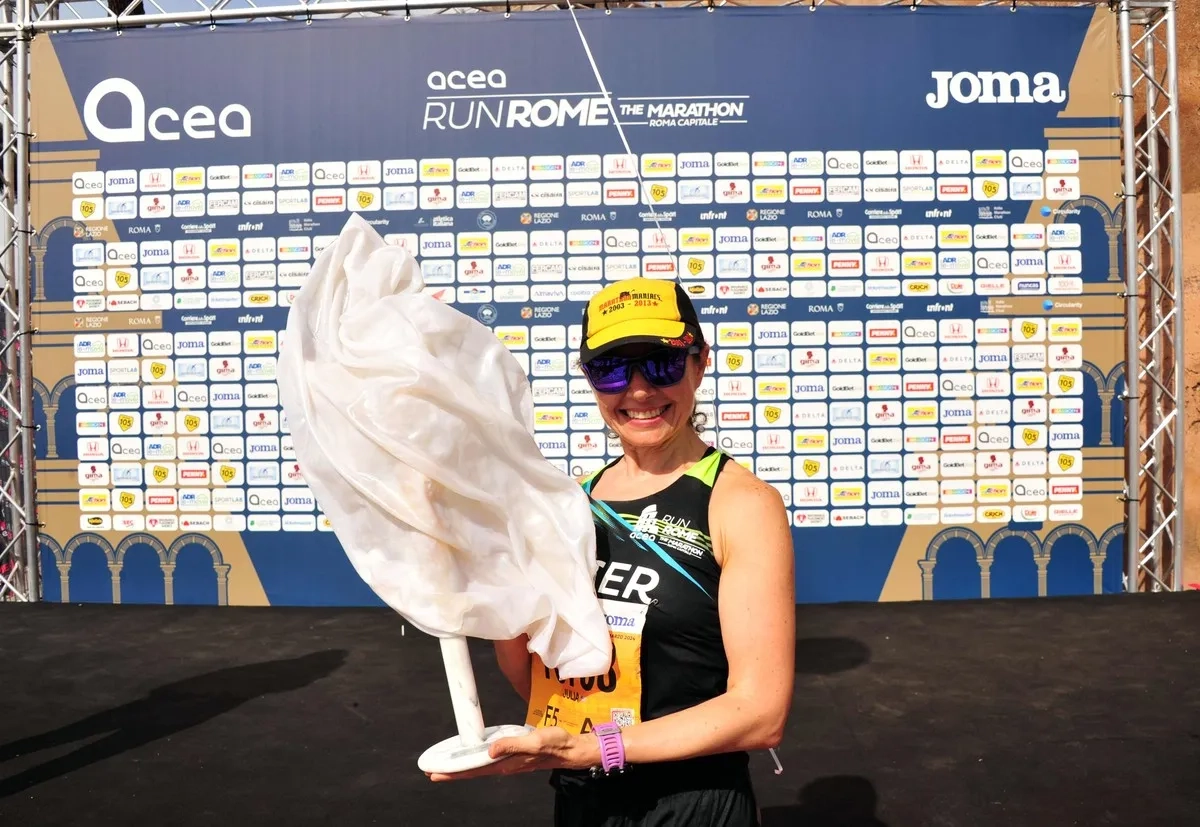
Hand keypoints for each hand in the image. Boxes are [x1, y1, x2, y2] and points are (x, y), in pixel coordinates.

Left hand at [426, 727, 598, 781]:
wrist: (570, 749)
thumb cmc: (554, 744)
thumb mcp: (534, 741)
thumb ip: (512, 744)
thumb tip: (490, 750)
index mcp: (506, 763)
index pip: (474, 769)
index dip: (454, 772)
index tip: (435, 773)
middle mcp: (504, 765)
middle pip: (473, 771)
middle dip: (452, 772)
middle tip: (432, 773)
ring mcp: (508, 762)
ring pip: (479, 767)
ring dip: (462, 767)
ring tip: (447, 767)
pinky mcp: (512, 756)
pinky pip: (488, 760)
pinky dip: (475, 760)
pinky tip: (472, 757)